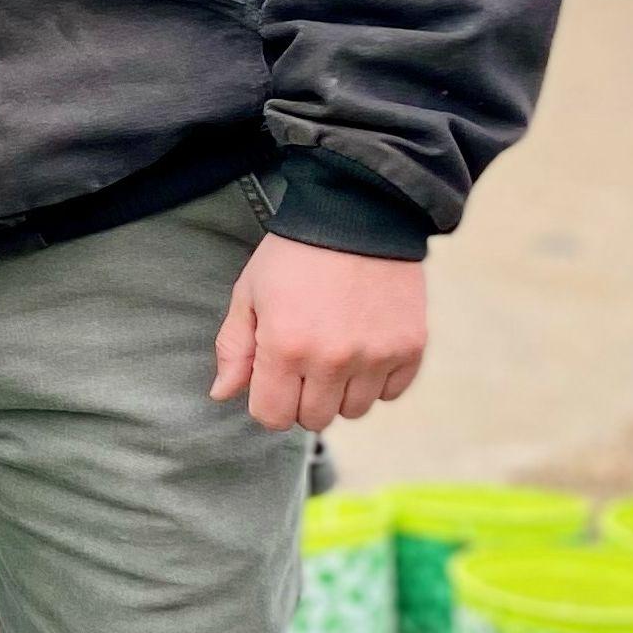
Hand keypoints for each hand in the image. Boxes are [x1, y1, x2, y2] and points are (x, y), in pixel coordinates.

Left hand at [212, 232, 426, 432]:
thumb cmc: (294, 254)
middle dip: (303, 397)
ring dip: (341, 390)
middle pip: (314, 420)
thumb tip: (223, 394)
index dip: (268, 400)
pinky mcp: (410, 348)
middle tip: (305, 359)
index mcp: (285, 347)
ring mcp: (375, 356)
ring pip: (354, 411)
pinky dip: (377, 379)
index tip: (274, 376)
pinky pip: (390, 393)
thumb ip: (234, 347)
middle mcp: (332, 360)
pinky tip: (366, 345)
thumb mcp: (249, 292)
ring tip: (337, 349)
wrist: (358, 213)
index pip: (272, 417)